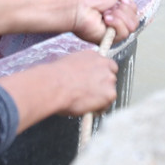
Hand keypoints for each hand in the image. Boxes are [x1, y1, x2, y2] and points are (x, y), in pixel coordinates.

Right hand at [0, 49, 121, 129]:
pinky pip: (107, 104)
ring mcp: (108, 79)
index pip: (106, 65)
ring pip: (110, 91)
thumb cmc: (54, 77)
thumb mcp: (68, 64)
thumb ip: (80, 68)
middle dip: (103, 86)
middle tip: (91, 94)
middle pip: (110, 77)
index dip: (101, 75)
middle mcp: (103, 64)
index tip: (95, 82)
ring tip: (87, 103)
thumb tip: (78, 77)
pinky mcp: (109, 94)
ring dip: (102, 97)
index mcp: (93, 55)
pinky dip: (100, 108)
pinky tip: (88, 109)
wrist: (54, 85)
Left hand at [70, 0, 137, 44]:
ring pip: (131, 27)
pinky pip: (123, 33)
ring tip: (106, 13)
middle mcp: (115, 20)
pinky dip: (116, 24)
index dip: (130, 5)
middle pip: (134, 20)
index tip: (121, 0)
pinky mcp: (109, 39)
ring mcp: (112, 31)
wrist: (78, 7)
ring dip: (120, 17)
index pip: (133, 11)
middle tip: (112, 7)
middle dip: (125, 11)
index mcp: (115, 9)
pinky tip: (106, 19)